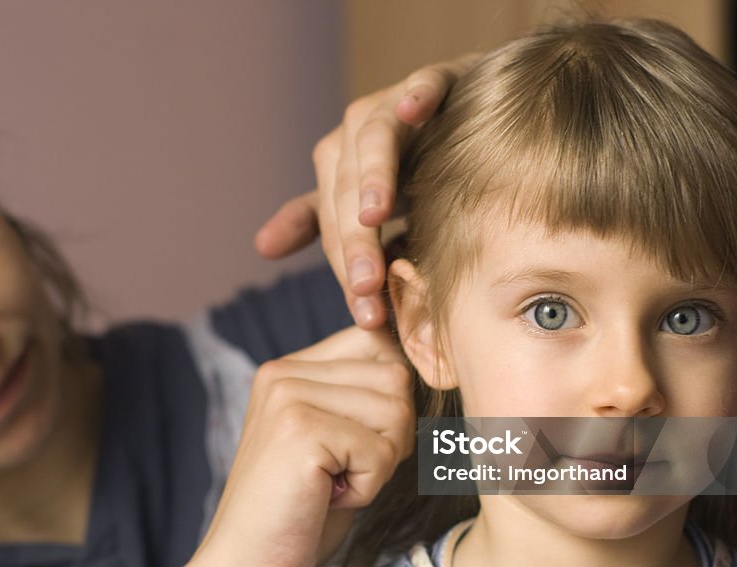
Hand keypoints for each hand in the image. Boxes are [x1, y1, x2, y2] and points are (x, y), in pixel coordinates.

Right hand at [190, 326, 413, 566]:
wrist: (244, 566)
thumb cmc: (300, 511)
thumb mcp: (335, 440)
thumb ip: (365, 396)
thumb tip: (430, 368)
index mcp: (291, 368)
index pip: (379, 344)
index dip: (391, 398)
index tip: (355, 444)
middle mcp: (285, 372)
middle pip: (396, 377)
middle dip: (390, 435)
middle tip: (342, 472)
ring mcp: (290, 396)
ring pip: (396, 411)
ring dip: (379, 463)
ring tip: (332, 484)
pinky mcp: (301, 430)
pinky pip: (381, 451)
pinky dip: (367, 487)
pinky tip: (327, 498)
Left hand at [254, 55, 476, 327]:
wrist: (474, 108)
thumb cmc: (419, 163)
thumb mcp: (369, 203)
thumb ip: (321, 224)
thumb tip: (261, 247)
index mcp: (338, 165)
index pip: (333, 225)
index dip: (346, 270)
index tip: (365, 316)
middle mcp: (357, 134)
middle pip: (346, 190)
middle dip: (356, 243)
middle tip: (368, 289)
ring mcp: (395, 104)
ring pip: (375, 139)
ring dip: (373, 176)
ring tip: (372, 217)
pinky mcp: (439, 79)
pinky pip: (426, 83)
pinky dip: (417, 94)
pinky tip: (415, 109)